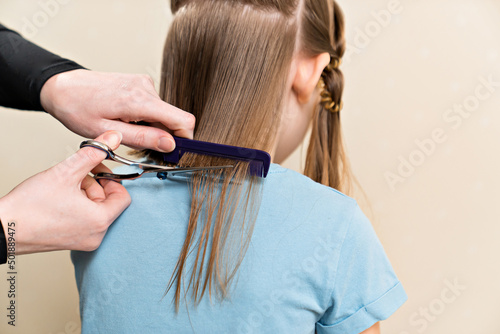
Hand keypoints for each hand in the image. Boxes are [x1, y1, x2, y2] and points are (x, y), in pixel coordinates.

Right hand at [0, 131, 130, 254]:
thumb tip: (113, 138)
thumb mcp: (66, 172)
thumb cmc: (30, 206)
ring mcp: (84, 241)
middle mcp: (96, 236)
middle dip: (94, 185)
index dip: (111, 179)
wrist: (2, 229)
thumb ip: (93, 153)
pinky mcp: (72, 243)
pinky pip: (85, 220)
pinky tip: (59, 200)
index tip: (97, 170)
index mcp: (100, 221)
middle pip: (109, 203)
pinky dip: (77, 207)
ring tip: (63, 187)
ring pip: (96, 210)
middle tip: (75, 176)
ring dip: (84, 194)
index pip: (123, 197)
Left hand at [40, 69, 194, 151]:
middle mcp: (146, 87)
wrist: (63, 87)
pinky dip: (146, 118)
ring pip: (164, 114)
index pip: (183, 120)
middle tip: (140, 146)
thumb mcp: (108, 132)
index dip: (184, 139)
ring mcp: (144, 83)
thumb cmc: (78, 109)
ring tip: (126, 130)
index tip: (174, 153)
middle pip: (174, 118)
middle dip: (163, 136)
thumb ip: (143, 138)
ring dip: (152, 127)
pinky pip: (154, 106)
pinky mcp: (140, 83)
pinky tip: (126, 120)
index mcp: (139, 100)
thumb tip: (170, 145)